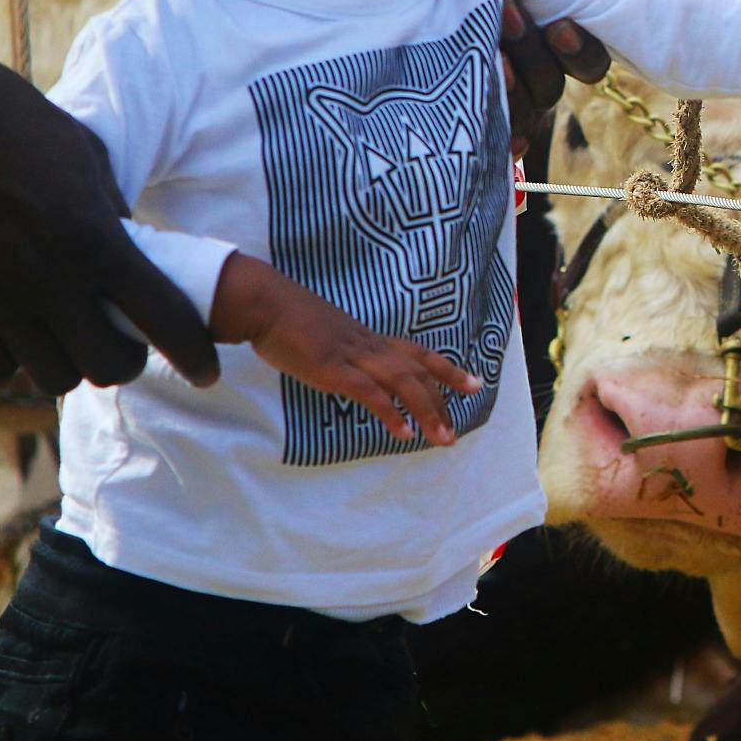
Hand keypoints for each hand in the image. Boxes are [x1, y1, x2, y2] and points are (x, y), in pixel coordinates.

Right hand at [0, 29, 219, 392]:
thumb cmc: (12, 122)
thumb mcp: (83, 158)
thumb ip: (113, 214)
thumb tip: (135, 253)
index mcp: (93, 239)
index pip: (163, 317)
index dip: (194, 352)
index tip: (207, 370)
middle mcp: (47, 280)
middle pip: (107, 367)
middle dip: (126, 361)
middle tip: (128, 341)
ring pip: (50, 377)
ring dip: (71, 363)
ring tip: (73, 336)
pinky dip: (17, 359)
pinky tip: (24, 331)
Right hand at [211, 254, 480, 445]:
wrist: (266, 303)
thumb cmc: (290, 320)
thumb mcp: (328, 335)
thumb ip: (345, 352)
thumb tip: (351, 368)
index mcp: (370, 338)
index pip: (419, 354)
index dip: (448, 369)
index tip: (474, 384)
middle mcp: (370, 345)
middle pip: (418, 372)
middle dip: (441, 402)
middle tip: (455, 432)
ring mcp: (353, 355)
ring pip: (403, 382)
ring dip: (426, 411)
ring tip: (441, 437)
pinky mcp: (333, 368)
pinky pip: (369, 392)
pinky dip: (389, 412)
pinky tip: (402, 432)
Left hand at [482, 0, 608, 157]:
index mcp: (553, 26)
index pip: (588, 63)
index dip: (581, 53)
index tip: (559, 27)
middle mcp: (529, 63)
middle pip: (551, 87)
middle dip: (534, 56)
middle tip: (504, 15)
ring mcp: (493, 84)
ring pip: (518, 110)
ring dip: (509, 86)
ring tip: (484, 53)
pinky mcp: (457, 97)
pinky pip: (482, 129)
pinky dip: (485, 126)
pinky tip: (471, 113)